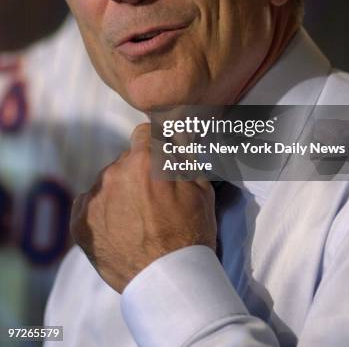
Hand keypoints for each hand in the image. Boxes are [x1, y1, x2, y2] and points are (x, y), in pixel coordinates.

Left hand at [70, 123, 216, 292]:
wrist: (168, 281)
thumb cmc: (190, 234)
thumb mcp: (201, 188)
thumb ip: (184, 155)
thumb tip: (177, 134)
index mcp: (145, 160)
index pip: (144, 133)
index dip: (155, 146)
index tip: (159, 161)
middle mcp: (115, 173)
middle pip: (126, 160)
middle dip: (138, 172)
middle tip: (154, 199)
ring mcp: (95, 198)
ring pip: (108, 182)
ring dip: (120, 192)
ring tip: (137, 220)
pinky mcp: (80, 222)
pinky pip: (89, 204)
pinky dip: (102, 212)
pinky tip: (119, 229)